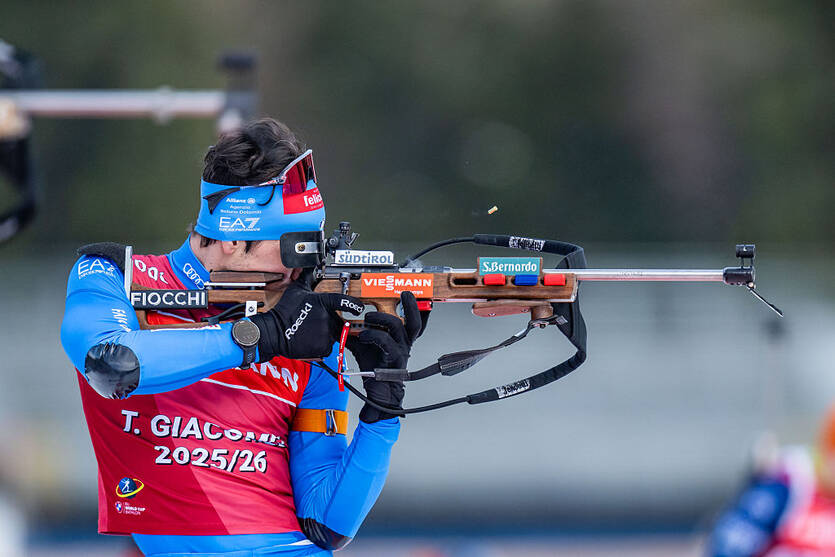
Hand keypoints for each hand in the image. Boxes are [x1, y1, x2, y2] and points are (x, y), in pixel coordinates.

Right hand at [250, 270, 363, 360]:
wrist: (274, 332)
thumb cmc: (284, 311)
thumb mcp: (296, 289)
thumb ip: (308, 277)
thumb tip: (311, 265)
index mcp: (324, 302)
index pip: (345, 302)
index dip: (354, 305)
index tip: (358, 308)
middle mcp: (327, 317)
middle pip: (339, 321)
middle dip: (331, 323)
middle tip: (316, 323)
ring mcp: (326, 333)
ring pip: (334, 335)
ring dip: (326, 334)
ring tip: (311, 331)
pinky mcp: (323, 346)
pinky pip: (328, 346)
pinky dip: (322, 345)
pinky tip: (310, 340)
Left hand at [347, 291, 428, 422]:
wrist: (379, 391)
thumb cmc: (375, 367)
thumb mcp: (365, 346)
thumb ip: (358, 333)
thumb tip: (343, 322)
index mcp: (401, 338)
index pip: (414, 320)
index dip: (416, 307)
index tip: (411, 292)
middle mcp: (404, 343)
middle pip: (415, 321)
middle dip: (411, 305)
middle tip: (404, 294)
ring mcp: (401, 350)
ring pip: (396, 325)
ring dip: (380, 317)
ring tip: (368, 317)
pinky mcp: (393, 357)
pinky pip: (384, 340)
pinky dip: (372, 335)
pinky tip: (362, 336)